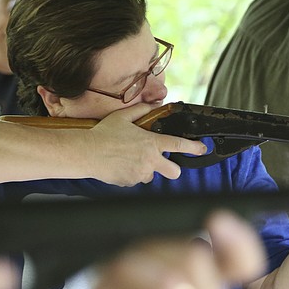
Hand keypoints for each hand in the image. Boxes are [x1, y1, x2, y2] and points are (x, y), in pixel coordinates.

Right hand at [86, 103, 206, 184]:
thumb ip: (141, 110)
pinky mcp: (130, 183)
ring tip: (129, 160)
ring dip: (145, 170)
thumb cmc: (103, 134)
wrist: (87, 153)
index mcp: (152, 143)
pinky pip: (135, 180)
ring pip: (151, 176)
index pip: (179, 145)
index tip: (201, 148)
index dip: (194, 147)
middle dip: (173, 170)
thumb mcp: (122, 117)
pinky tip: (119, 166)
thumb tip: (152, 106)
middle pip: (174, 172)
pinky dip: (130, 175)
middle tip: (165, 164)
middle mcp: (150, 160)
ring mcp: (140, 174)